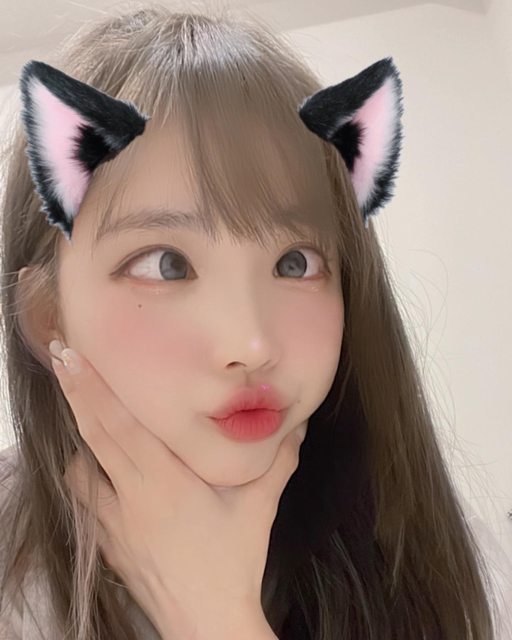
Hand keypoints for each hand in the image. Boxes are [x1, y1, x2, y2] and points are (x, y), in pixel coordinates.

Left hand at [50, 342, 304, 639]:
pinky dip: (85, 477)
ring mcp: (114, 522)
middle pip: (94, 436)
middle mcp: (132, 497)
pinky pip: (85, 500)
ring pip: (80, 470)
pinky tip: (96, 470)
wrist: (206, 622)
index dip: (95, 389)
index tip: (75, 358)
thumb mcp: (260, 506)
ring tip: (82, 410)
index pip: (122, 426)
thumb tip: (299, 422)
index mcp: (166, 482)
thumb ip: (279, 460)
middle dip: (75, 393)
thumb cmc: (233, 561)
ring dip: (80, 437)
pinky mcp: (107, 543)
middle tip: (60, 356)